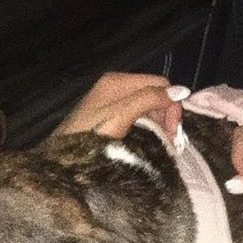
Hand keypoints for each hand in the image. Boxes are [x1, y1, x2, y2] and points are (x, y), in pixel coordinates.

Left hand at [53, 72, 184, 138]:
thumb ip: (148, 100)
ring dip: (160, 125)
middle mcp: (116, 86)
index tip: (173, 133)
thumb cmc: (88, 138)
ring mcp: (112, 102)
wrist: (61, 161)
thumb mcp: (120, 116)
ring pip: (149, 107)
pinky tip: (151, 143)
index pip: (159, 84)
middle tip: (171, 143)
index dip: (172, 106)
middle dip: (167, 116)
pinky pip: (138, 117)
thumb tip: (181, 90)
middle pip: (155, 94)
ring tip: (164, 146)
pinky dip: (149, 129)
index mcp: (117, 81)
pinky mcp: (110, 117)